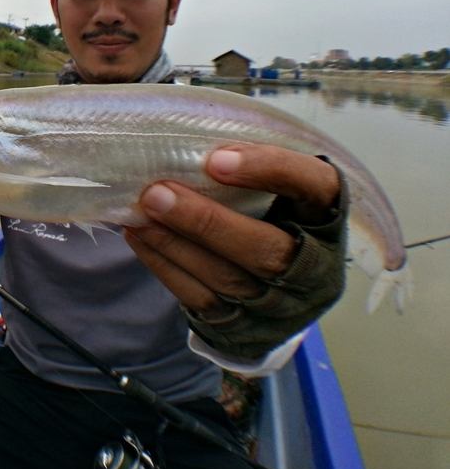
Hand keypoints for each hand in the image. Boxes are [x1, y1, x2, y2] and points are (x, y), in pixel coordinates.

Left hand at [124, 144, 346, 358]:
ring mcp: (281, 305)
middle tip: (157, 194)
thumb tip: (183, 141)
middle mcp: (316, 267)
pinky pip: (200, 300)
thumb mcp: (275, 184)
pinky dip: (165, 265)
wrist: (277, 285)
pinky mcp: (245, 326)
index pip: (314, 186)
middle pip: (267, 251)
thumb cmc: (269, 211)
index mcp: (329, 216)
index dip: (269, 170)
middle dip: (205, 221)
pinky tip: (140, 237)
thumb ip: (245, 163)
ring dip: (175, 243)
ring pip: (227, 279)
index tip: (216, 159)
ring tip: (139, 214)